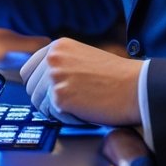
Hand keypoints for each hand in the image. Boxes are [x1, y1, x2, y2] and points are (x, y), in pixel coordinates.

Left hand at [20, 38, 143, 126]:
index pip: (28, 70)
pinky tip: (86, 110)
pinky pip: (53, 116)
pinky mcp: (60, 97)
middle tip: (72, 102)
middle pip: (31, 89)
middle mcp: (53, 58)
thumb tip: (40, 82)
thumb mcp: (83, 58)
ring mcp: (55, 77)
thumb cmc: (116, 77)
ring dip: (58, 110)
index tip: (47, 94)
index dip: (38, 86)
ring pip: (40, 104)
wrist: (136, 87)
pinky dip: (68, 118)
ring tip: (82, 104)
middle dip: (47, 100)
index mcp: (58, 46)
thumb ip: (61, 65)